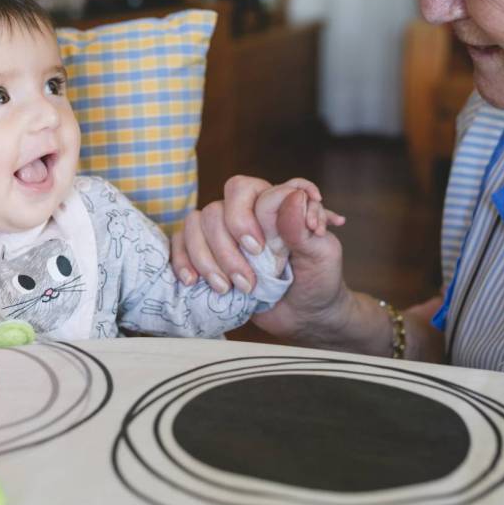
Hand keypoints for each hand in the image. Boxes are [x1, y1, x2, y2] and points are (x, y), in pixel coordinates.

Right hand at [172, 176, 348, 343]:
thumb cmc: (319, 280)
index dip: (245, 216)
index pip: (247, 189)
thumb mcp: (322, 254)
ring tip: (227, 288)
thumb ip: (304, 227)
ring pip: (196, 224)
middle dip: (226, 247)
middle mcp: (246, 213)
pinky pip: (181, 244)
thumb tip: (293, 196)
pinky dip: (182, 261)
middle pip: (217, 209)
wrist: (307, 315)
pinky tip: (193, 281)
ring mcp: (224, 234)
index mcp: (273, 205)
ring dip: (207, 259)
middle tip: (246, 279)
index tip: (261, 249)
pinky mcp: (208, 254)